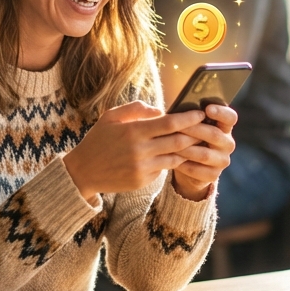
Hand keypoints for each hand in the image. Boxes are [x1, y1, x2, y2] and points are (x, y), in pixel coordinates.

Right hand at [63, 101, 201, 203]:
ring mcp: (142, 168)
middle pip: (178, 141)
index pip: (170, 123)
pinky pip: (164, 169)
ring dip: (187, 150)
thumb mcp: (111, 117)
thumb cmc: (98, 140)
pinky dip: (171, 161)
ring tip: (197, 141)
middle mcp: (140, 150)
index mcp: (133, 131)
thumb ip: (136, 109)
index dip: (188, 118)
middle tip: (206, 127)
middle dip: (195, 133)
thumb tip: (160, 110)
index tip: (201, 113)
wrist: (83, 172)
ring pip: (175, 157)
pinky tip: (176, 155)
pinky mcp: (142, 181)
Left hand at [169, 104, 236, 200]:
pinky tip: (171, 159)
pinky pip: (197, 170)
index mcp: (225, 127)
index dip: (221, 112)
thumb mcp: (192, 126)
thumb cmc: (189, 137)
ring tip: (170, 144)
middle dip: (194, 129)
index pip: (231, 118)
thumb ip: (191, 118)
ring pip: (204, 154)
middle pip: (214, 135)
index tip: (207, 108)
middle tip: (176, 126)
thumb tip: (178, 110)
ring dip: (186, 149)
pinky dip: (183, 164)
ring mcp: (222, 160)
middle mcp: (228, 143)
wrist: (188, 165)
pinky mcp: (213, 175)